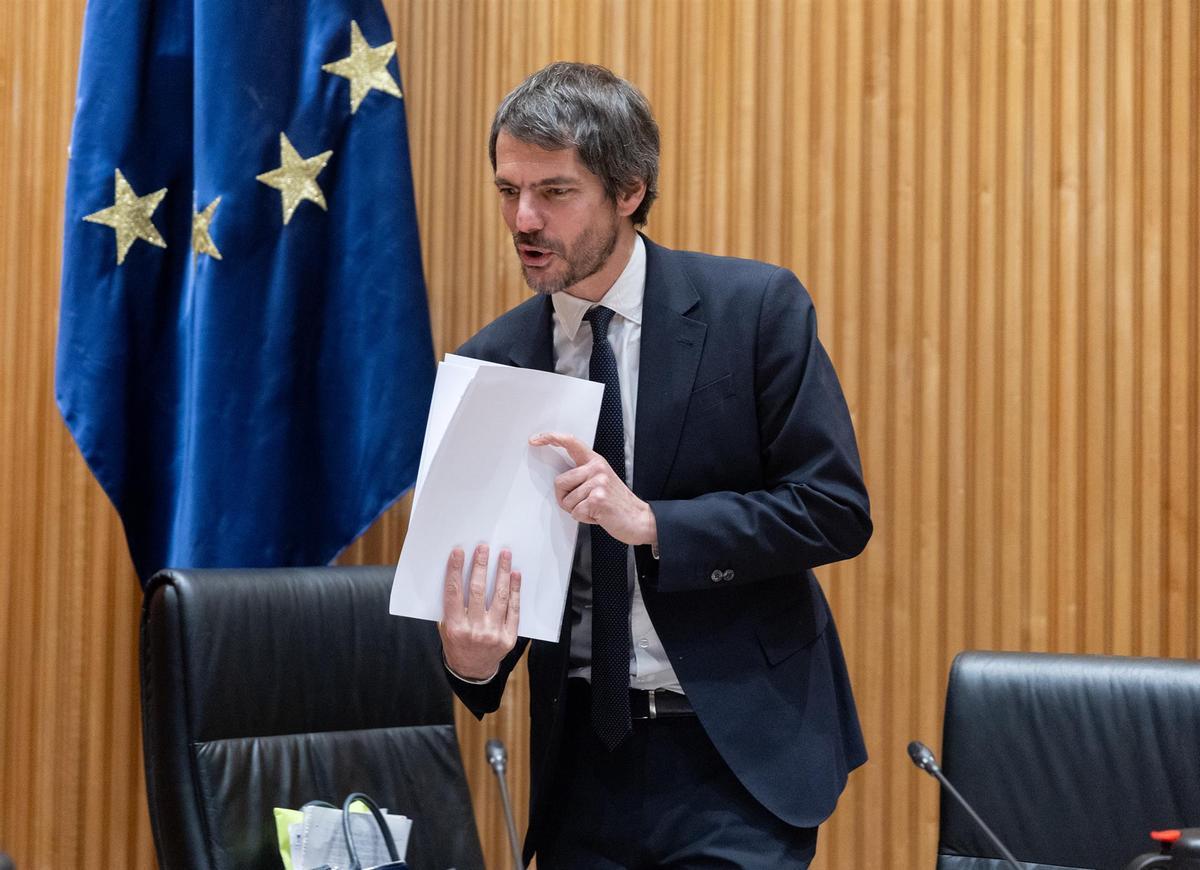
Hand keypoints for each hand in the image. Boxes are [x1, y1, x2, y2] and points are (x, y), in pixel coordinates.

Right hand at [438, 544, 520, 680]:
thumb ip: (451, 606)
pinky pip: (513, 609)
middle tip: (483, 548)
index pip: (454, 593)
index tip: (458, 552)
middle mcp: (474, 630)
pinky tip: (515, 575)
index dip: (455, 570)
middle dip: (480, 566)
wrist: (472, 672)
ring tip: (504, 555)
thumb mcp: (445, 628)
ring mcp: (493, 634)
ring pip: (499, 597)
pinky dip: (514, 590)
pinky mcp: (509, 637)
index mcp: (455, 627)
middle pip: (477, 591)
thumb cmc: (457, 644)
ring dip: (502, 572)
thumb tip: (459, 573)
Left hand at [529, 432, 657, 546]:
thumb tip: (559, 481)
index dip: (551, 438)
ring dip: (576, 510)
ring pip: (566, 500)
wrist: (640, 519)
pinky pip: (575, 512)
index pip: (570, 442)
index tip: (535, 440)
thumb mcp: (601, 481)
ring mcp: (598, 483)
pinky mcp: (598, 499)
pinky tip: (598, 515)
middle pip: (560, 482)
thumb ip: (582, 475)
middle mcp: (597, 468)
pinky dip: (584, 518)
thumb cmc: (617, 503)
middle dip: (566, 498)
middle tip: (584, 503)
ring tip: (594, 509)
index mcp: (595, 461)